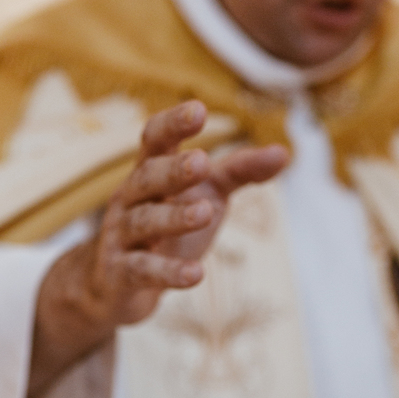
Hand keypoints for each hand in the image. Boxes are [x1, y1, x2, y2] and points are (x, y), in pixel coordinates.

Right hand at [29, 100, 288, 395]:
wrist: (114, 287)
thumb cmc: (166, 230)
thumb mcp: (206, 195)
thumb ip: (240, 172)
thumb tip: (284, 152)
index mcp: (150, 172)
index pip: (155, 140)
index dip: (173, 124)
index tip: (198, 110)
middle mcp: (130, 198)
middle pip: (147, 177)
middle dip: (173, 170)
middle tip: (202, 163)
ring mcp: (121, 236)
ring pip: (144, 222)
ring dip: (174, 218)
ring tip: (206, 213)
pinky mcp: (120, 275)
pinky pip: (142, 271)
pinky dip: (168, 273)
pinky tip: (195, 274)